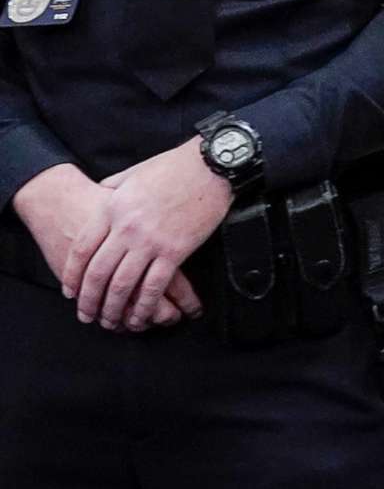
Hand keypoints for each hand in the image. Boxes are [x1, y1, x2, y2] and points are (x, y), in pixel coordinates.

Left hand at [15, 161, 199, 329]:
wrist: (209, 167)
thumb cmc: (172, 168)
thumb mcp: (131, 174)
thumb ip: (110, 189)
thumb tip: (99, 195)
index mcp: (111, 209)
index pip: (82, 250)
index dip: (72, 275)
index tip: (70, 291)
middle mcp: (125, 229)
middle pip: (98, 272)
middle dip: (88, 299)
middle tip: (86, 315)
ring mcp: (150, 242)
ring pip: (123, 284)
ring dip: (114, 308)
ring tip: (110, 321)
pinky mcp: (176, 251)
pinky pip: (155, 285)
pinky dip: (145, 305)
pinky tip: (141, 317)